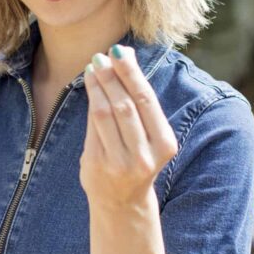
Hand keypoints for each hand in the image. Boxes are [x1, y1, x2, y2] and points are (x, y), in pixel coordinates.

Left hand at [80, 44, 177, 210]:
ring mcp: (119, 162)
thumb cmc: (137, 157)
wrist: (122, 203)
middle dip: (112, 76)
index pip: (146, 101)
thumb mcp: (148, 134)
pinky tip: (89, 85)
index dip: (131, 73)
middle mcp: (144, 155)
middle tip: (102, 54)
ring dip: (98, 85)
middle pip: (125, 105)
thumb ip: (139, 98)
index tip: (120, 50)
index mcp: (164, 144)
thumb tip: (126, 53)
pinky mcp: (97, 164)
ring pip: (105, 113)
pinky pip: (92, 126)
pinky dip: (90, 101)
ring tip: (94, 66)